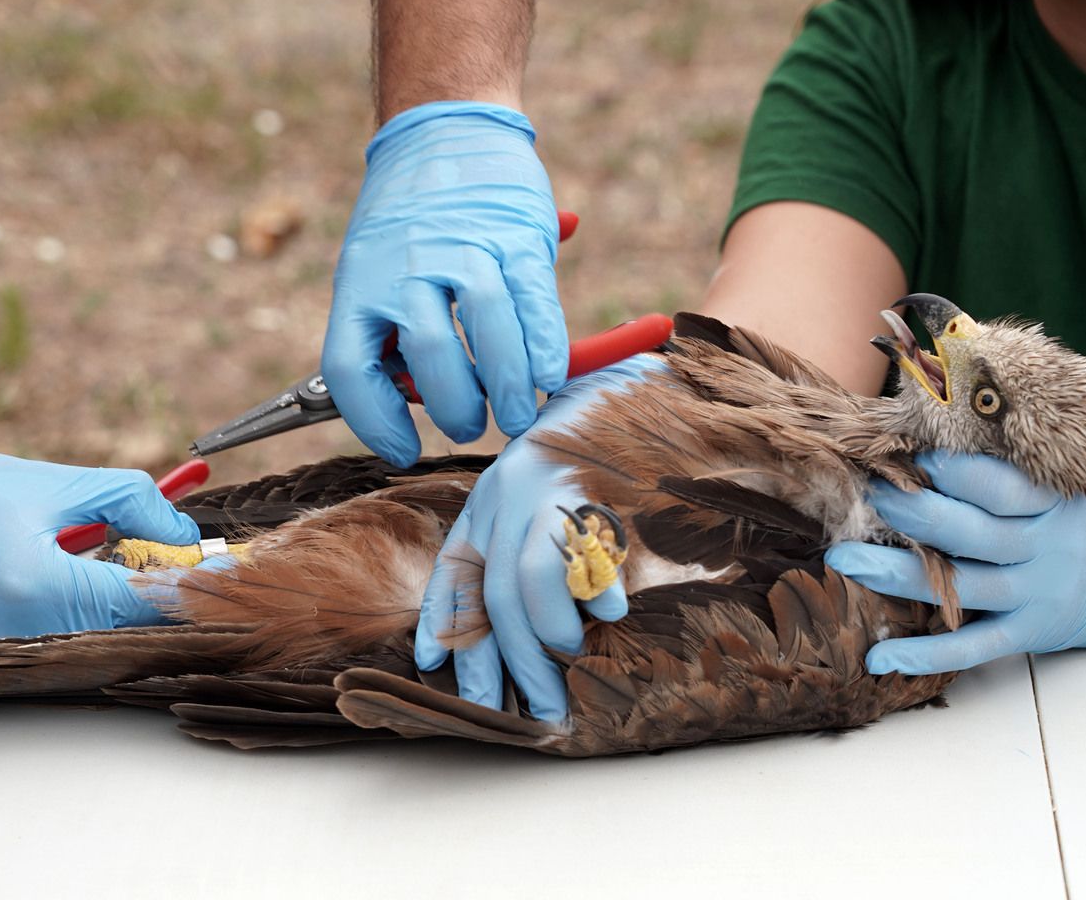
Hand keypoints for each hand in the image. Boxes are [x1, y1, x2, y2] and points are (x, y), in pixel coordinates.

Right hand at [0, 432, 200, 645]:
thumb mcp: (53, 484)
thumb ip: (130, 503)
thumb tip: (181, 534)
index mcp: (36, 588)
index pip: (141, 604)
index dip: (185, 588)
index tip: (214, 574)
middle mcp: (14, 636)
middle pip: (118, 636)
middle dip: (156, 607)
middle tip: (176, 578)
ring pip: (84, 649)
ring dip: (115, 621)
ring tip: (130, 582)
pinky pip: (43, 654)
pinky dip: (71, 630)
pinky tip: (80, 601)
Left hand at [322, 101, 566, 466]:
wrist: (445, 125)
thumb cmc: (410, 218)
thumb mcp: (375, 268)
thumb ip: (388, 329)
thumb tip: (408, 403)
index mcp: (359, 280)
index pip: (349, 367)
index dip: (374, 420)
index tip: (402, 448)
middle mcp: (405, 263)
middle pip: (427, 354)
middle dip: (454, 408)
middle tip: (470, 425)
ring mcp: (464, 246)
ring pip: (487, 330)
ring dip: (507, 386)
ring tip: (517, 413)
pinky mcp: (516, 234)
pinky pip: (533, 301)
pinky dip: (546, 347)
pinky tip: (550, 374)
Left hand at [413, 358, 655, 720]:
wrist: (651, 378)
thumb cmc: (609, 445)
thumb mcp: (551, 491)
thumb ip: (531, 543)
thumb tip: (534, 624)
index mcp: (491, 497)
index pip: (452, 570)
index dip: (442, 622)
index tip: (435, 664)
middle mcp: (507, 492)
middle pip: (491, 594)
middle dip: (507, 661)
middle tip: (533, 708)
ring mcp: (547, 487)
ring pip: (526, 583)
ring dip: (548, 639)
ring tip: (570, 669)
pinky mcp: (592, 481)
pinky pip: (583, 551)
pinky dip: (595, 591)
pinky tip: (613, 615)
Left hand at [826, 451, 1085, 674]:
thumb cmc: (1064, 515)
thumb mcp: (1051, 482)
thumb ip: (998, 468)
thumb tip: (914, 440)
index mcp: (1051, 503)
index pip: (1000, 487)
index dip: (951, 473)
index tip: (907, 458)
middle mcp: (1045, 550)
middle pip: (971, 534)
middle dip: (912, 513)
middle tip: (865, 497)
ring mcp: (1035, 597)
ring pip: (961, 588)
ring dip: (896, 575)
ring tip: (844, 559)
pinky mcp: (1025, 636)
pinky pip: (970, 648)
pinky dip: (923, 656)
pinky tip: (877, 658)